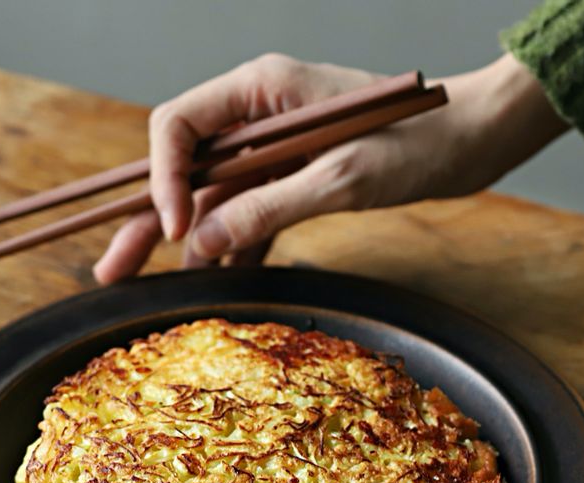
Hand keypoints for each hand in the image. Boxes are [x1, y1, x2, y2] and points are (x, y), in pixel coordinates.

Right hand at [93, 52, 566, 282]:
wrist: (472, 140)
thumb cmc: (420, 140)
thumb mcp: (341, 177)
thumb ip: (268, 206)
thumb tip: (201, 244)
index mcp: (260, 92)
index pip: (178, 129)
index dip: (162, 182)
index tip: (170, 235)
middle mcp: (258, 118)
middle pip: (185, 172)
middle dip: (146, 220)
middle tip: (111, 270)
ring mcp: (275, 152)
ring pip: (214, 201)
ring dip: (190, 246)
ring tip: (157, 290)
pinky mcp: (295, 180)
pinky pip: (252, 217)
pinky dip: (239, 249)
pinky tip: (221, 282)